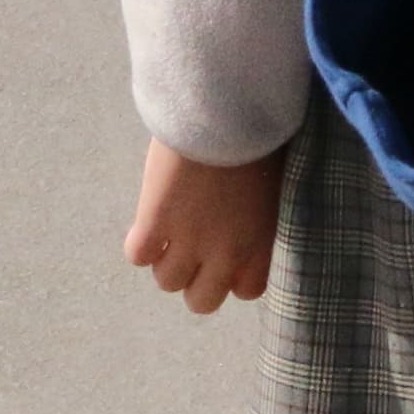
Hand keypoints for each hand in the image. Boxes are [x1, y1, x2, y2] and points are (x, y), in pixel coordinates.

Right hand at [124, 141, 283, 314]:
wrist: (227, 111)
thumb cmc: (260, 135)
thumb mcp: (276, 183)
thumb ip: (261, 215)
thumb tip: (249, 221)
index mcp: (263, 241)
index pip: (247, 291)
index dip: (232, 275)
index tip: (225, 255)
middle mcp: (228, 252)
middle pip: (202, 302)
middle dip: (195, 279)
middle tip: (192, 249)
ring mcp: (189, 241)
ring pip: (167, 281)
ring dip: (166, 259)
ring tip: (171, 226)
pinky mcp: (155, 223)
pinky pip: (137, 256)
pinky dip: (139, 241)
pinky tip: (150, 218)